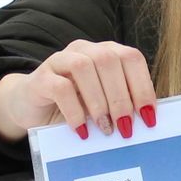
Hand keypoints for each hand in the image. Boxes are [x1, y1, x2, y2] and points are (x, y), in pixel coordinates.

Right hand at [0, 40, 157, 142]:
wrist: (32, 108)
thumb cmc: (75, 107)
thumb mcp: (104, 104)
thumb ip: (123, 105)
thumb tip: (149, 120)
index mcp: (106, 52)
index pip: (131, 58)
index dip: (143, 86)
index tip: (148, 116)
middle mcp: (84, 50)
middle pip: (109, 61)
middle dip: (121, 97)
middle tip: (126, 128)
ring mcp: (60, 60)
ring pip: (84, 68)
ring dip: (99, 102)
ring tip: (105, 128)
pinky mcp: (40, 78)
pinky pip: (60, 87)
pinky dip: (75, 111)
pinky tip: (82, 130)